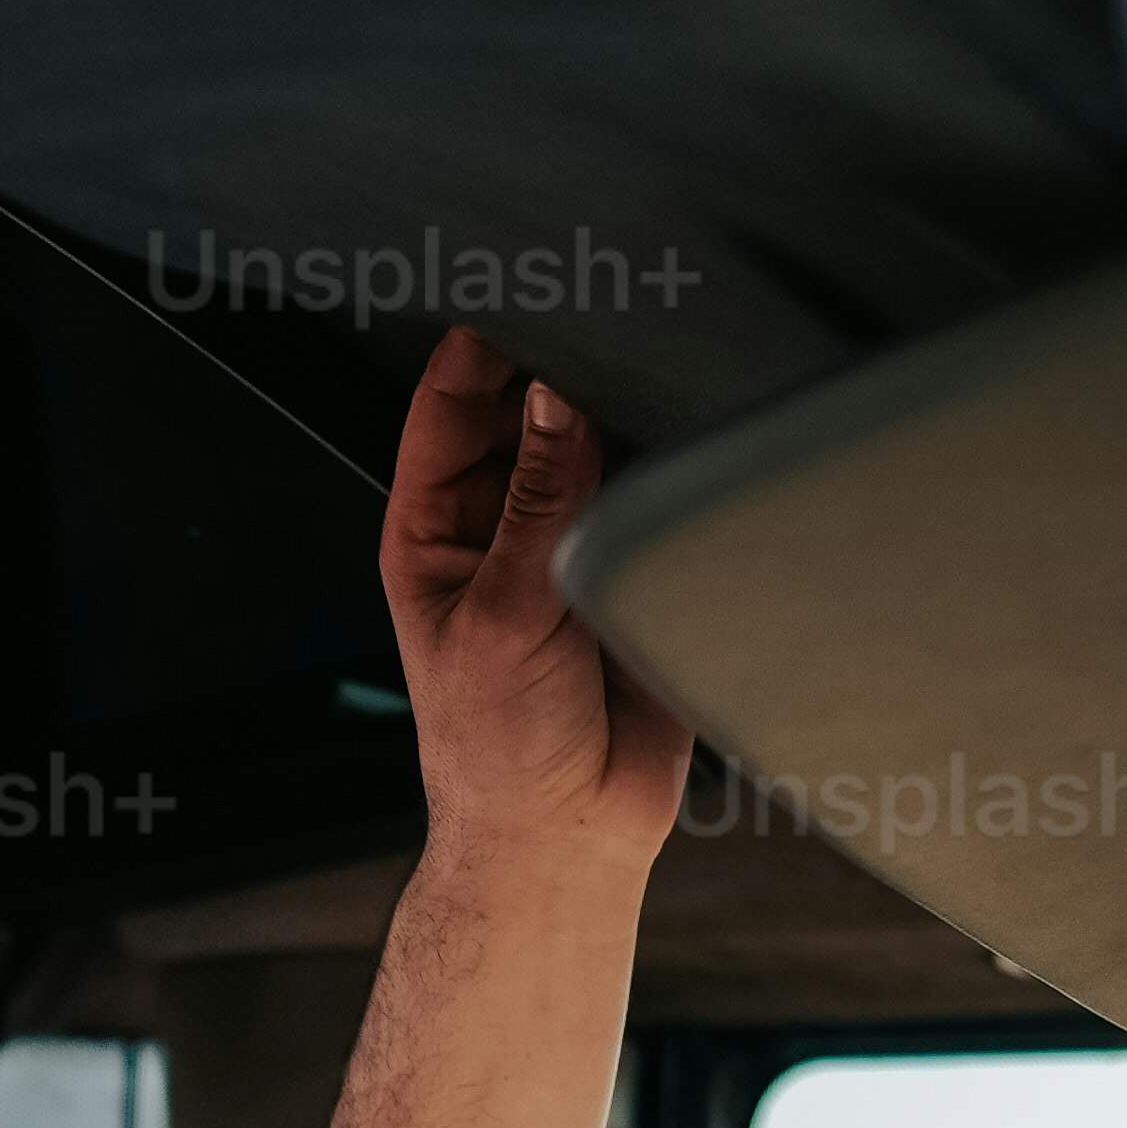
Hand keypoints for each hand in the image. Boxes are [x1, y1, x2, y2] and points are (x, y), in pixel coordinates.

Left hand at [377, 325, 692, 894]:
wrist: (571, 836)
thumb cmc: (499, 749)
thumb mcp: (506, 613)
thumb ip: (537, 502)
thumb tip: (556, 395)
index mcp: (435, 527)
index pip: (451, 400)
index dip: (483, 341)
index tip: (525, 291)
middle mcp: (501, 522)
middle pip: (531, 406)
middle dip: (562, 366)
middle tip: (607, 324)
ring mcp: (571, 540)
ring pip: (599, 440)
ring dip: (623, 413)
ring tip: (653, 375)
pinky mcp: (639, 566)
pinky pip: (658, 492)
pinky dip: (673, 463)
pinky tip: (691, 435)